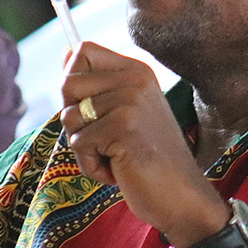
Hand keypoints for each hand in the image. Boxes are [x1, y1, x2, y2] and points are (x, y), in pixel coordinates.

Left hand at [59, 43, 228, 245]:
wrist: (181, 196)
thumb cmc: (147, 160)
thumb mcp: (125, 115)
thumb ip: (98, 87)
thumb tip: (65, 52)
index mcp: (137, 71)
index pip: (82, 51)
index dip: (72, 81)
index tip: (91, 109)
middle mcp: (135, 79)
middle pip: (68, 83)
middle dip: (75, 121)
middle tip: (105, 140)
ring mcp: (130, 101)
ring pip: (69, 117)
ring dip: (84, 148)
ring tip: (116, 157)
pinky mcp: (123, 126)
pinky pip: (79, 143)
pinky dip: (91, 166)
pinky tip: (118, 171)